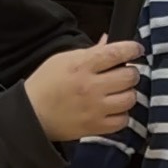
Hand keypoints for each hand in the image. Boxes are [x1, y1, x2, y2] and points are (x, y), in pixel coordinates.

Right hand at [25, 40, 142, 141]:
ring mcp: (95, 108)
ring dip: (128, 93)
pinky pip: (123, 121)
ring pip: (130, 98)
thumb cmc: (45, 84)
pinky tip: (114, 109)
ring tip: (119, 92)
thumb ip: (90, 51)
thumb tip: (109, 41)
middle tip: (124, 74)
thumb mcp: (62, 59)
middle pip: (129, 77)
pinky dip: (122, 114)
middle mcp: (91, 86)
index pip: (116, 53)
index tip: (136, 50)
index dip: (132, 49)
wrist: (31, 115)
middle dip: (131, 73)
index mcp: (82, 66)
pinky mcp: (95, 127)